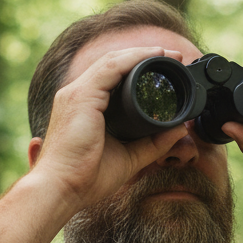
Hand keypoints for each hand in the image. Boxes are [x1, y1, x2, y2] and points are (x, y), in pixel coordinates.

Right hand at [28, 46, 191, 213]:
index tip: (166, 68)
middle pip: (113, 64)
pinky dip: (133, 59)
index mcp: (85, 107)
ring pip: (113, 60)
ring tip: (167, 53)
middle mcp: (77, 95)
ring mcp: (77, 93)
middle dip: (144, 56)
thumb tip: (180, 129)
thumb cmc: (87, 178)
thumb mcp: (129, 157)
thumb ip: (153, 144)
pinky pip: (111, 68)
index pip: (112, 76)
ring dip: (142, 54)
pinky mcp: (81, 97)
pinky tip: (151, 56)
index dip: (139, 67)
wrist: (62, 189)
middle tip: (174, 56)